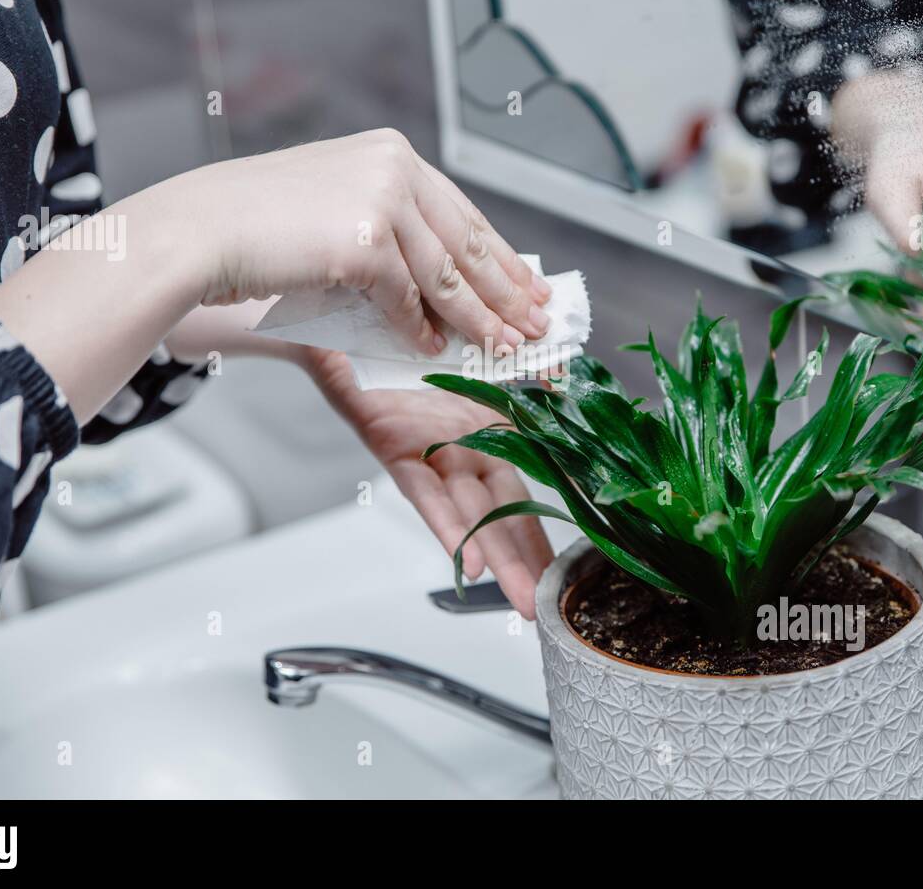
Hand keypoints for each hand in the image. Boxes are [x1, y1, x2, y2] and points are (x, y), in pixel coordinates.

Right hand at [160, 128, 552, 351]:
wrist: (197, 230)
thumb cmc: (252, 224)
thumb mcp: (332, 208)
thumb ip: (386, 230)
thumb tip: (433, 288)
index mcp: (391, 153)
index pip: (464, 213)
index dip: (501, 255)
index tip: (529, 284)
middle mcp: (395, 167)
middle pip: (469, 242)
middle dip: (508, 290)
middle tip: (539, 322)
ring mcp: (382, 201)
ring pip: (447, 275)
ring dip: (479, 318)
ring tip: (505, 347)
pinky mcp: (365, 242)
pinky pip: (406, 299)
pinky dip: (421, 330)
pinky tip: (434, 350)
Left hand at [305, 347, 554, 617]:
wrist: (354, 314)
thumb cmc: (417, 336)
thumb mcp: (486, 357)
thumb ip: (526, 375)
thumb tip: (567, 375)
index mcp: (492, 430)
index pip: (529, 491)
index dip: (546, 532)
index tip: (569, 573)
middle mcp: (465, 448)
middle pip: (504, 514)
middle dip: (527, 563)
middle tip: (545, 608)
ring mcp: (433, 452)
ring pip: (471, 515)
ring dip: (495, 561)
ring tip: (518, 600)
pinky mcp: (396, 449)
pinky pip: (425, 495)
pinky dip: (447, 529)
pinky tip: (466, 564)